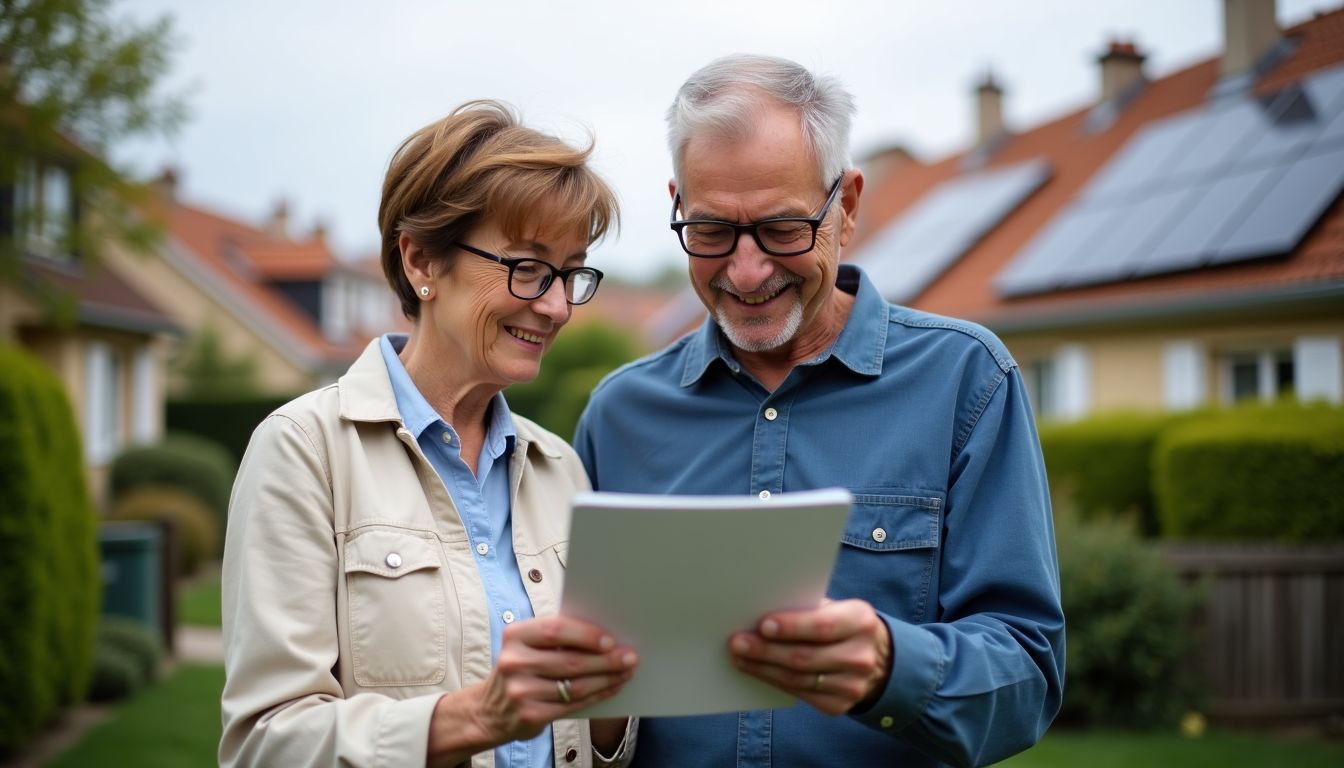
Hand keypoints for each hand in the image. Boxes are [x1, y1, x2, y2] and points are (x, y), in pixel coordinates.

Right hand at [433, 615, 637, 755]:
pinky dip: (597, 695)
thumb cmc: (520, 668)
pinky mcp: (530, 714)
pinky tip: (612, 687)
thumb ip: (557, 636)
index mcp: (515, 635)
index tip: (611, 639)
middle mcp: (514, 662)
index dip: (586, 634)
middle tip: (630, 656)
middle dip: (606, 659)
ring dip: (607, 678)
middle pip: (570, 660)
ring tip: (627, 672)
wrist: (489, 710)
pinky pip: (573, 704)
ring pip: (575, 685)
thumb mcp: (527, 646)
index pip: (555, 629)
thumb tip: (606, 633)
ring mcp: (521, 691)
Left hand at [728, 599, 890, 715]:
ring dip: (763, 668)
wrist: (876, 659)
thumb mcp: (835, 608)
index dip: (791, 627)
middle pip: (805, 657)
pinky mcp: (839, 706)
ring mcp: (852, 685)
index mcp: (861, 621)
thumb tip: (760, 613)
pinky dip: (774, 681)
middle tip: (738, 643)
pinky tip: (756, 671)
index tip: (762, 625)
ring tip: (739, 657)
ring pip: (798, 679)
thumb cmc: (841, 624)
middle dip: (767, 650)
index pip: (822, 626)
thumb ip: (807, 609)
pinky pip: (800, 694)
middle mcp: (861, 656)